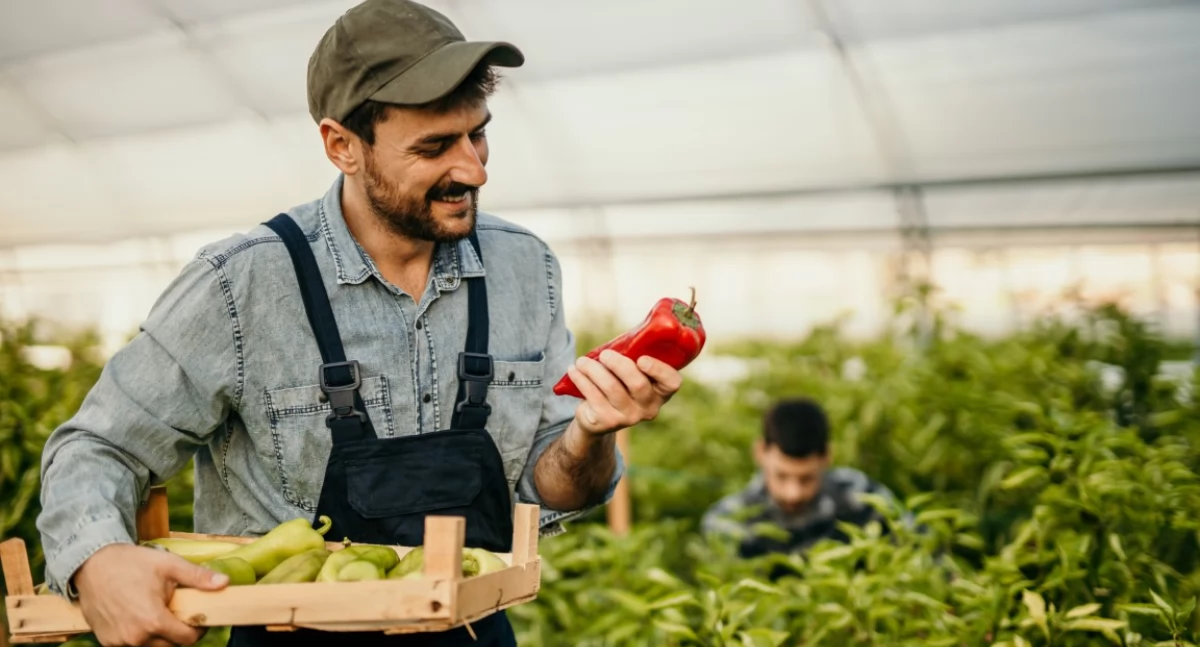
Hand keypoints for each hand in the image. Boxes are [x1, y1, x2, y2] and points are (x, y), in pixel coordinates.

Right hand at [73, 543, 228, 645]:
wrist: (91, 564)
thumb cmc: (130, 563)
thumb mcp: (168, 565)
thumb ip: (197, 577)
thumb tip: (224, 583)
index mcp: (154, 621)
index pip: (186, 639)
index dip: (197, 630)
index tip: (198, 619)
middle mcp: (136, 637)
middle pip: (169, 646)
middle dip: (178, 633)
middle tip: (179, 615)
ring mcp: (119, 642)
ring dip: (159, 637)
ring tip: (158, 615)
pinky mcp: (106, 641)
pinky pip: (130, 646)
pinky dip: (139, 637)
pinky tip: (139, 618)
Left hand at [566, 349, 682, 435]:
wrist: (598, 417)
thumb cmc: (618, 384)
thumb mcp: (630, 372)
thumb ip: (634, 357)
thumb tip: (628, 334)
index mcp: (660, 392)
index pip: (672, 382)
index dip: (659, 370)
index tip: (641, 359)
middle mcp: (649, 407)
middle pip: (638, 384)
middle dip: (619, 365)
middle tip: (605, 354)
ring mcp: (629, 417)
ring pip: (612, 388)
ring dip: (594, 370)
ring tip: (582, 360)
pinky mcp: (607, 422)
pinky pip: (593, 396)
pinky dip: (581, 379)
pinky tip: (574, 370)